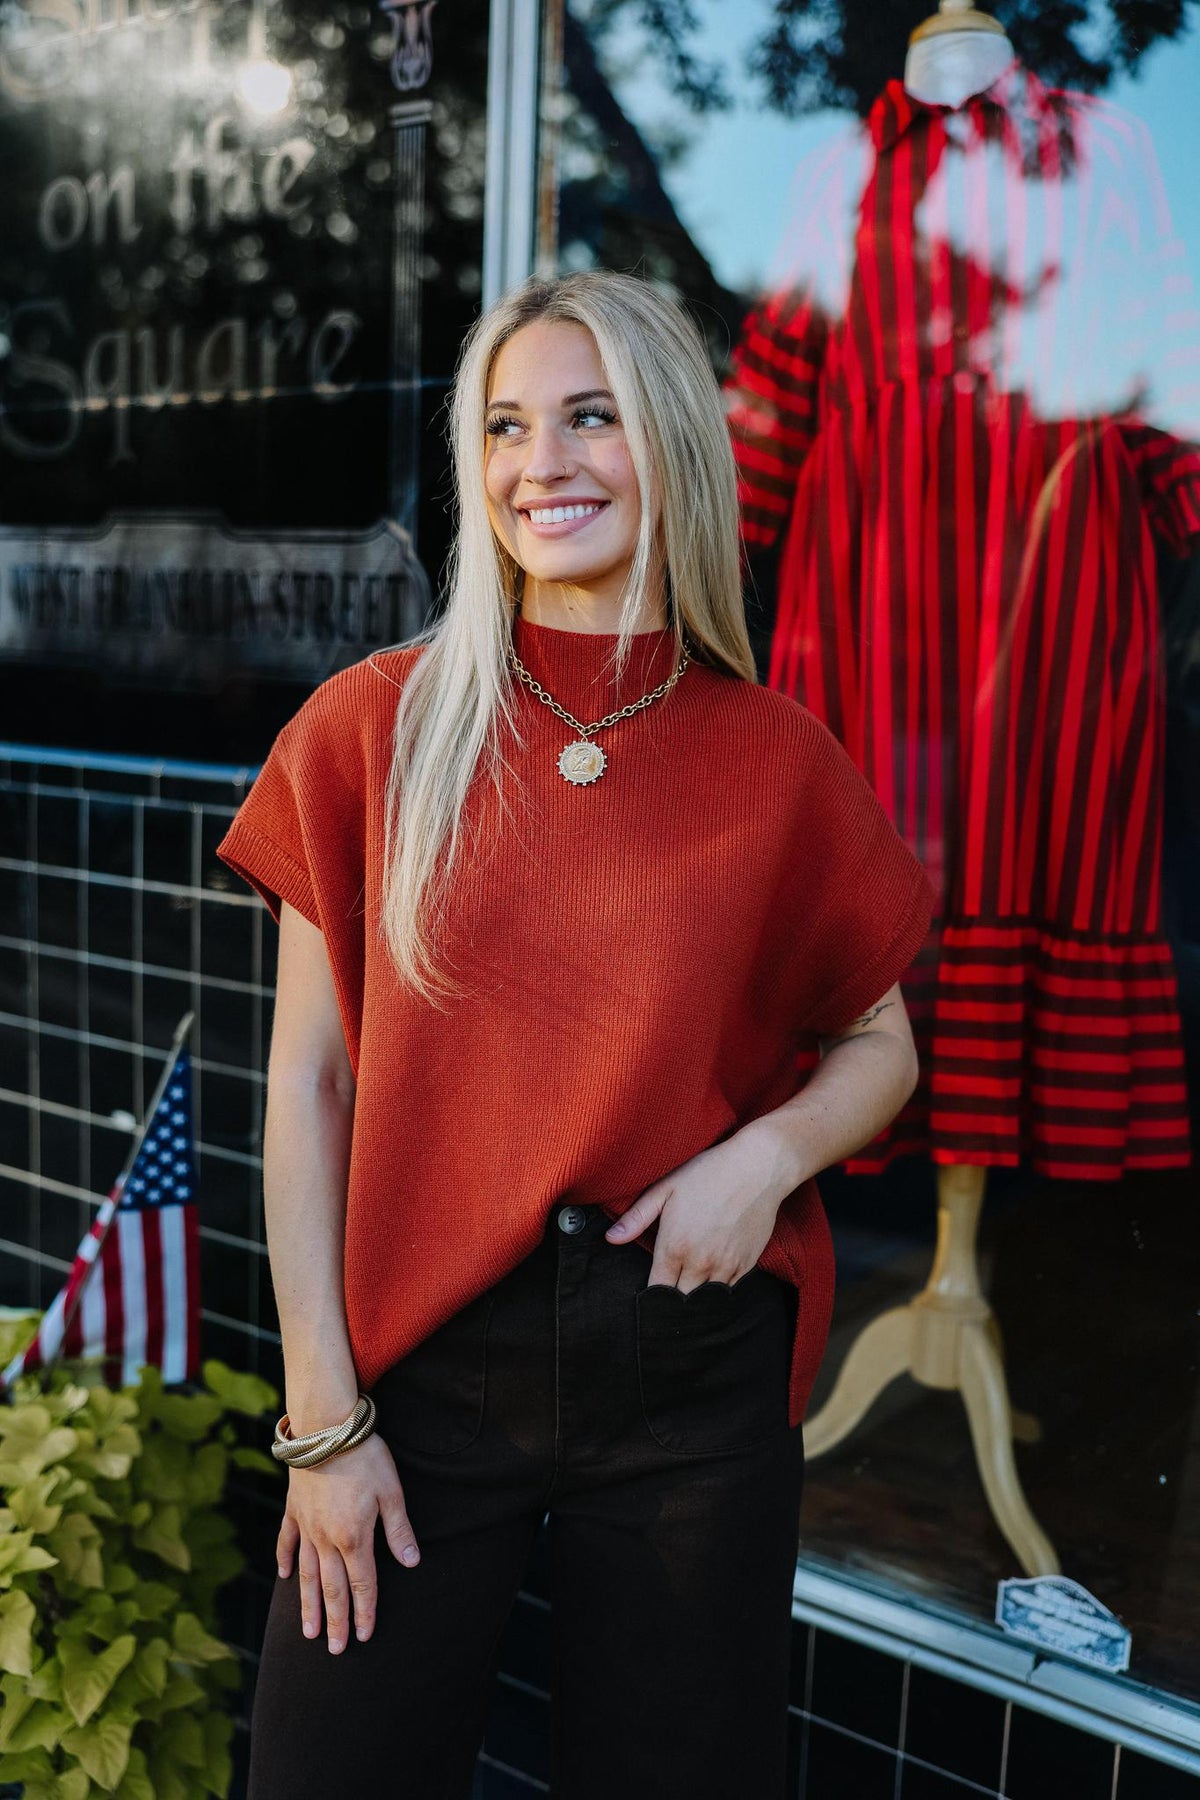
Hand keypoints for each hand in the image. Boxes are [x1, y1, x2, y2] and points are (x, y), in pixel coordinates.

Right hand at [276, 1432, 419, 1653]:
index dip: (365, 1612)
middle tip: (334, 1650)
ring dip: (308, 1605)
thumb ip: (399, 1530)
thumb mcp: (392, 1491)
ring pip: (307, 1575)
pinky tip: (283, 1578)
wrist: (325, 1427)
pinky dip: (284, 1561)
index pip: (362, 1584)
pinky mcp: (293, 1510)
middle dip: (335, 1621)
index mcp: (354, 1537)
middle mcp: (326, 1539)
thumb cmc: (365, 1456)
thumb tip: (413, 1563)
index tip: (364, 1636)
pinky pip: (286, 1541)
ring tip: (308, 1632)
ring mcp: (306, 1526)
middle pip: (332, 1588)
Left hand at [604, 1127, 787, 1290]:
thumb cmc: (708, 1172)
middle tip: (668, 1292)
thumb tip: (611, 1238)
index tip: (649, 1296)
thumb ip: (637, 1217)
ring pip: (706, 1300)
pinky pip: (729, 1292)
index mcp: (675, 1246)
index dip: (651, 1297)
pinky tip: (712, 1280)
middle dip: (672, 1301)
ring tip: (689, 1289)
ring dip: (696, 1297)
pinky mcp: (747, 1265)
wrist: (757, 1168)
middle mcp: (700, 1262)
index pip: (657, 1291)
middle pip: (680, 1301)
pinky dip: (719, 1291)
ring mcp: (726, 1266)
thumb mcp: (666, 1187)